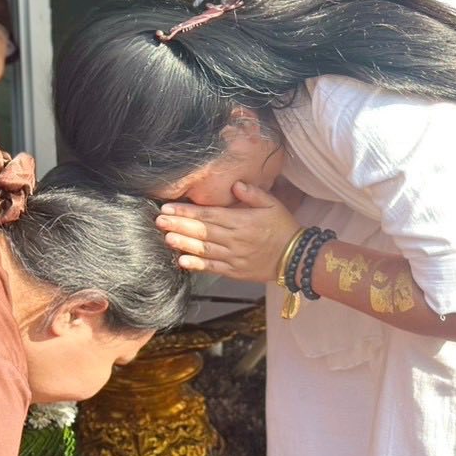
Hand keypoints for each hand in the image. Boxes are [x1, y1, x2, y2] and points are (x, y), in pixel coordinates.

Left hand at [156, 180, 299, 281]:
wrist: (296, 257)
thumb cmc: (283, 226)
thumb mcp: (272, 203)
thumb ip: (252, 193)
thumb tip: (234, 184)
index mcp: (242, 221)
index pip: (209, 215)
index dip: (187, 211)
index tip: (168, 207)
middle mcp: (235, 239)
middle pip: (202, 231)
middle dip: (178, 225)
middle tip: (158, 220)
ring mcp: (234, 257)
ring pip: (204, 250)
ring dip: (183, 244)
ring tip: (166, 237)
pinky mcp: (235, 271)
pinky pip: (213, 268)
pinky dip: (197, 265)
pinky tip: (181, 261)